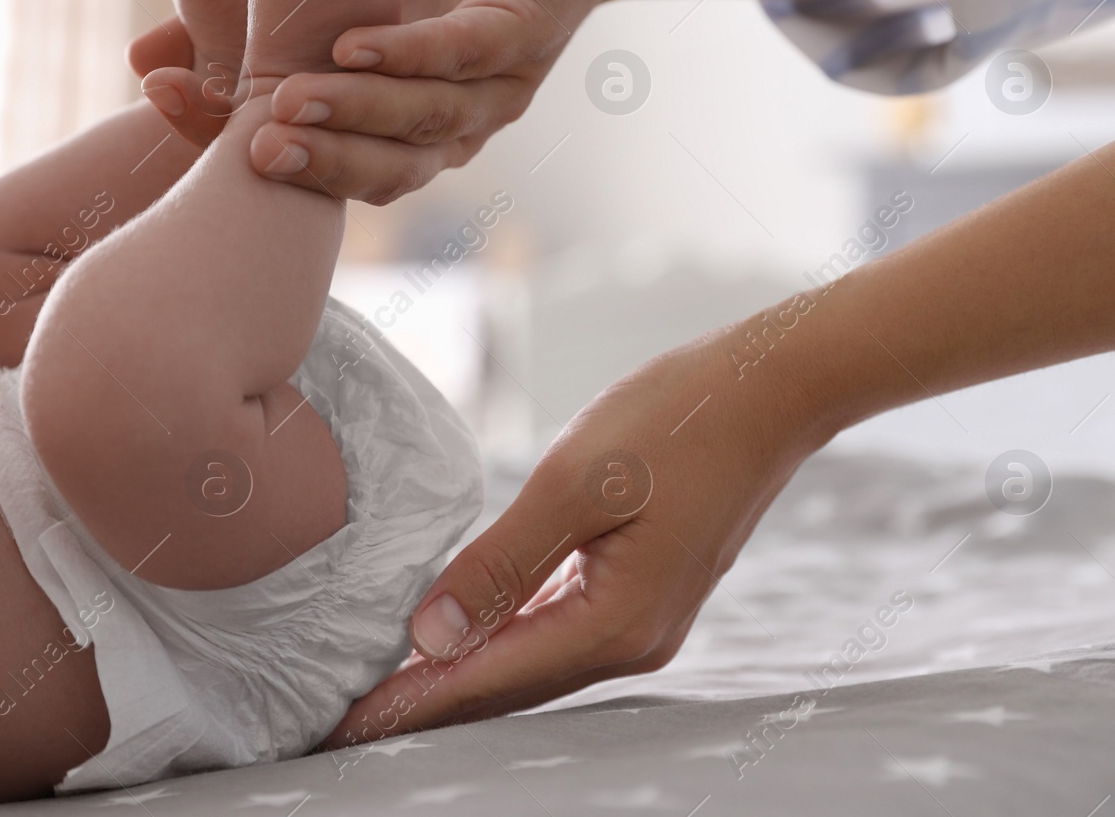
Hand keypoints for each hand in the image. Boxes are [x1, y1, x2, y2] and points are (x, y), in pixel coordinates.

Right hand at [128, 0, 621, 202]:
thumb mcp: (333, 10)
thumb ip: (253, 38)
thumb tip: (143, 66)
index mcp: (406, 140)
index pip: (327, 165)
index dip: (255, 152)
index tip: (175, 116)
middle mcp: (452, 132)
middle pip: (384, 167)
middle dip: (317, 162)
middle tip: (252, 156)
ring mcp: (492, 89)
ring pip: (421, 116)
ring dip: (355, 113)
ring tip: (289, 103)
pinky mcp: (521, 33)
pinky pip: (461, 51)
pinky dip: (407, 52)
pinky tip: (355, 44)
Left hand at [320, 318, 834, 747]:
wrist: (768, 391)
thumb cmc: (676, 421)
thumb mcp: (574, 483)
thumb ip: (500, 563)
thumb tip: (430, 637)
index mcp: (614, 623)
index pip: (488, 680)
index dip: (413, 702)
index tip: (346, 724)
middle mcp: (631, 641)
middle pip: (509, 687)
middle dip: (429, 703)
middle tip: (349, 718)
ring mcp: (643, 621)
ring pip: (532, 664)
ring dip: (463, 676)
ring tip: (392, 685)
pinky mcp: (643, 592)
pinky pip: (556, 633)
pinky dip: (503, 641)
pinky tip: (467, 636)